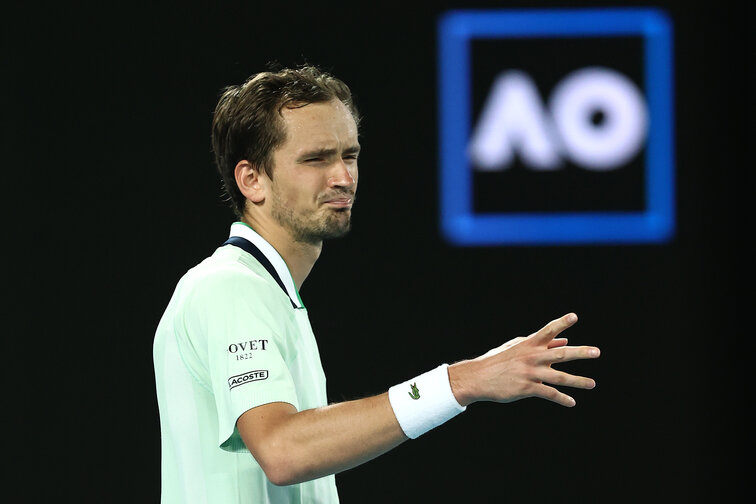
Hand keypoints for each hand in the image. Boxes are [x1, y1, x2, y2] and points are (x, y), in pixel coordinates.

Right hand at [449, 313, 599, 406]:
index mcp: (529, 344)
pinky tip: (572, 402)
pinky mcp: (527, 388)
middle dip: (580, 352)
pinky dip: (562, 398)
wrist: (479, 377)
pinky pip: (549, 393)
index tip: (574, 316)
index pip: (548, 330)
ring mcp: (530, 373)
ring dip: (578, 381)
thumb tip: (564, 341)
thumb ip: (541, 344)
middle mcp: (532, 357)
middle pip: (561, 354)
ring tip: (592, 384)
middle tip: (596, 352)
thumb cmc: (498, 360)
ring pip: (560, 377)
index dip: (561, 323)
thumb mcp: (517, 347)